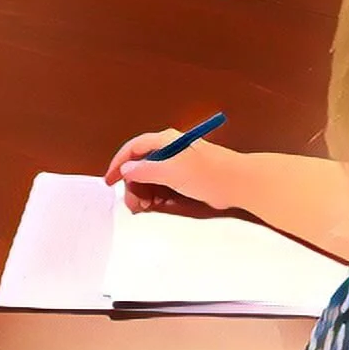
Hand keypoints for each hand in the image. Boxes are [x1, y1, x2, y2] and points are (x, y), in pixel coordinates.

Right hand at [105, 129, 239, 213]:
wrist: (238, 183)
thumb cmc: (208, 173)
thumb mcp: (172, 172)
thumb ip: (146, 170)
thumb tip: (126, 168)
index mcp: (166, 141)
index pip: (134, 148)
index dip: (119, 163)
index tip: (110, 180)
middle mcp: (170, 150)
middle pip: (141, 165)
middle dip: (134, 185)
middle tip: (133, 204)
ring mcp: (178, 164)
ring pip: (151, 178)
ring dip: (145, 193)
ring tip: (146, 208)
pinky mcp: (186, 177)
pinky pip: (163, 186)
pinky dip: (157, 196)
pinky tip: (159, 205)